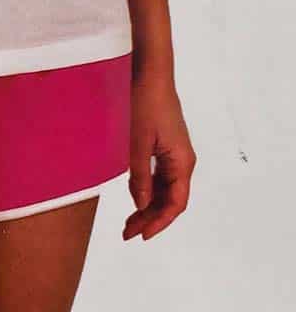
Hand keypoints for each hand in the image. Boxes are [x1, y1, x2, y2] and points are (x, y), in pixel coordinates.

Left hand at [123, 69, 196, 240]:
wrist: (150, 76)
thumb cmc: (145, 104)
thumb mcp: (137, 143)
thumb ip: (140, 176)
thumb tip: (142, 205)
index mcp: (182, 162)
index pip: (176, 203)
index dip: (159, 222)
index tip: (142, 235)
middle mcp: (183, 161)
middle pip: (171, 199)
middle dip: (151, 218)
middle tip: (128, 233)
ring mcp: (175, 154)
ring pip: (165, 190)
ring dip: (149, 206)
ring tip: (129, 222)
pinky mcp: (166, 147)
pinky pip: (161, 177)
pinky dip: (148, 190)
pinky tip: (135, 197)